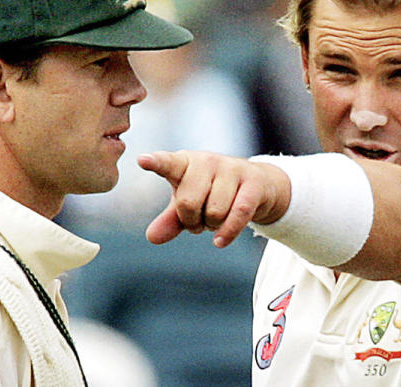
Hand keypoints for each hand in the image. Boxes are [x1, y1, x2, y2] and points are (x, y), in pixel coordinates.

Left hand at [137, 151, 289, 247]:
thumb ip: (170, 220)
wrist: (258, 185)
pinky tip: (219, 241)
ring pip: (214, 211)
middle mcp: (207, 161)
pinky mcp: (253, 182)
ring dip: (213, 225)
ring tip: (216, 219)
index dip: (156, 162)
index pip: (168, 164)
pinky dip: (228, 232)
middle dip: (191, 220)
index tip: (142, 160)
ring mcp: (231, 169)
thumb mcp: (189, 204)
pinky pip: (238, 213)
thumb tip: (152, 237)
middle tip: (198, 220)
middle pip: (188, 202)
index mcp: (185, 162)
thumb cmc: (214, 192)